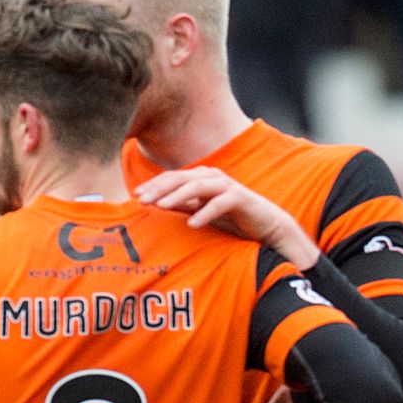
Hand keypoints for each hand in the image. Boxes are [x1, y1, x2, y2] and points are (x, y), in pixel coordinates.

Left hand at [135, 169, 316, 267]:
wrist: (266, 225)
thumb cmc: (232, 218)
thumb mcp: (201, 210)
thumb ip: (182, 204)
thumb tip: (155, 203)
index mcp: (202, 177)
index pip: (172, 177)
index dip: (153, 185)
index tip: (136, 196)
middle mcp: (213, 177)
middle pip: (181, 178)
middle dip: (160, 189)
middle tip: (142, 200)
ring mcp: (227, 186)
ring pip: (197, 186)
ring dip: (177, 196)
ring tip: (160, 207)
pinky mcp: (241, 198)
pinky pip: (219, 203)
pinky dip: (205, 212)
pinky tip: (192, 224)